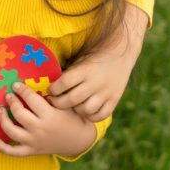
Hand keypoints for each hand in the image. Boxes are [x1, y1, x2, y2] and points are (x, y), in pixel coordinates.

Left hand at [0, 82, 95, 157]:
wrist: (79, 140)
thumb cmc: (71, 117)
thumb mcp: (64, 104)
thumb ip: (50, 95)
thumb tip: (32, 86)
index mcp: (49, 115)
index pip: (31, 99)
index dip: (21, 90)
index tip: (15, 84)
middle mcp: (40, 129)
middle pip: (19, 113)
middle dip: (11, 101)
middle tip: (8, 95)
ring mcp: (34, 141)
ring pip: (12, 131)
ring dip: (3, 120)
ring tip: (0, 110)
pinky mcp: (32, 150)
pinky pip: (14, 152)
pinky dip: (3, 147)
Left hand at [49, 4, 147, 120]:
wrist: (120, 54)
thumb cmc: (94, 57)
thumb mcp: (80, 61)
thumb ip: (69, 73)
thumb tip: (48, 84)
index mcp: (85, 70)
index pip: (64, 83)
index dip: (53, 89)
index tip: (49, 90)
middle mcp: (95, 82)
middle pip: (71, 99)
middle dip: (58, 102)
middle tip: (53, 101)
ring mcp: (105, 93)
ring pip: (85, 109)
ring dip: (75, 110)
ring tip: (70, 106)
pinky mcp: (114, 100)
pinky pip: (100, 115)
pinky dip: (91, 116)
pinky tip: (85, 111)